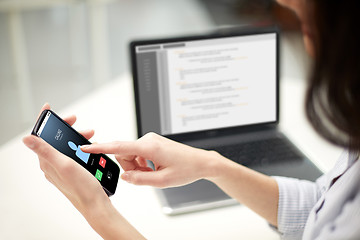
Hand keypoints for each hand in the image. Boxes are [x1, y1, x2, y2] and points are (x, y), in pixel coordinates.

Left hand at [23, 104, 145, 238]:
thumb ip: (46, 151)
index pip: (40, 137)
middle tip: (76, 121)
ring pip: (66, 145)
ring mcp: (62, 167)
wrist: (95, 204)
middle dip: (66, 128)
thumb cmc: (81, 188)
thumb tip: (26, 139)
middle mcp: (52, 164)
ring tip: (90, 135)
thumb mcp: (63, 165)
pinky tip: (90, 148)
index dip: (44, 121)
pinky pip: (74, 153)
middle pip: (54, 139)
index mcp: (47, 161)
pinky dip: (81, 147)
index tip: (48, 108)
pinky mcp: (72, 170)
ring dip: (76, 137)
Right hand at [81, 132, 220, 187]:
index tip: (86, 147)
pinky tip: (155, 168)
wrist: (201, 162)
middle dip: (130, 167)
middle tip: (146, 176)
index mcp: (149, 147)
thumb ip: (139, 179)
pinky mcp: (153, 142)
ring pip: (131, 154)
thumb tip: (125, 176)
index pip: (119, 146)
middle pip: (124, 153)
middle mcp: (148, 139)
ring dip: (137, 167)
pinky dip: (142, 163)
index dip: (101, 148)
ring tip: (154, 173)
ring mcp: (150, 140)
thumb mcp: (162, 181)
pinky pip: (139, 153)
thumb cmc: (186, 169)